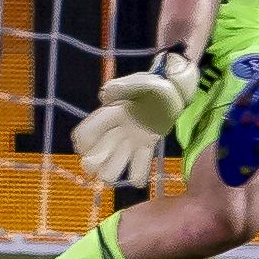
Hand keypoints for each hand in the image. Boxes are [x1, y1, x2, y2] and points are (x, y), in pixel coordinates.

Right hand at [71, 49, 200, 188]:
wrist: (175, 90)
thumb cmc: (155, 84)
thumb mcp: (140, 82)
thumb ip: (122, 88)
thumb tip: (104, 97)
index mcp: (110, 114)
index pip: (85, 134)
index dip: (83, 143)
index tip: (87, 145)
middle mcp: (116, 130)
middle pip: (92, 159)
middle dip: (94, 163)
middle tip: (106, 159)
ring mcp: (130, 141)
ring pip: (111, 170)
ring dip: (114, 171)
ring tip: (124, 164)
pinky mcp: (145, 147)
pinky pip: (137, 172)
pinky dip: (138, 175)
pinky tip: (141, 170)